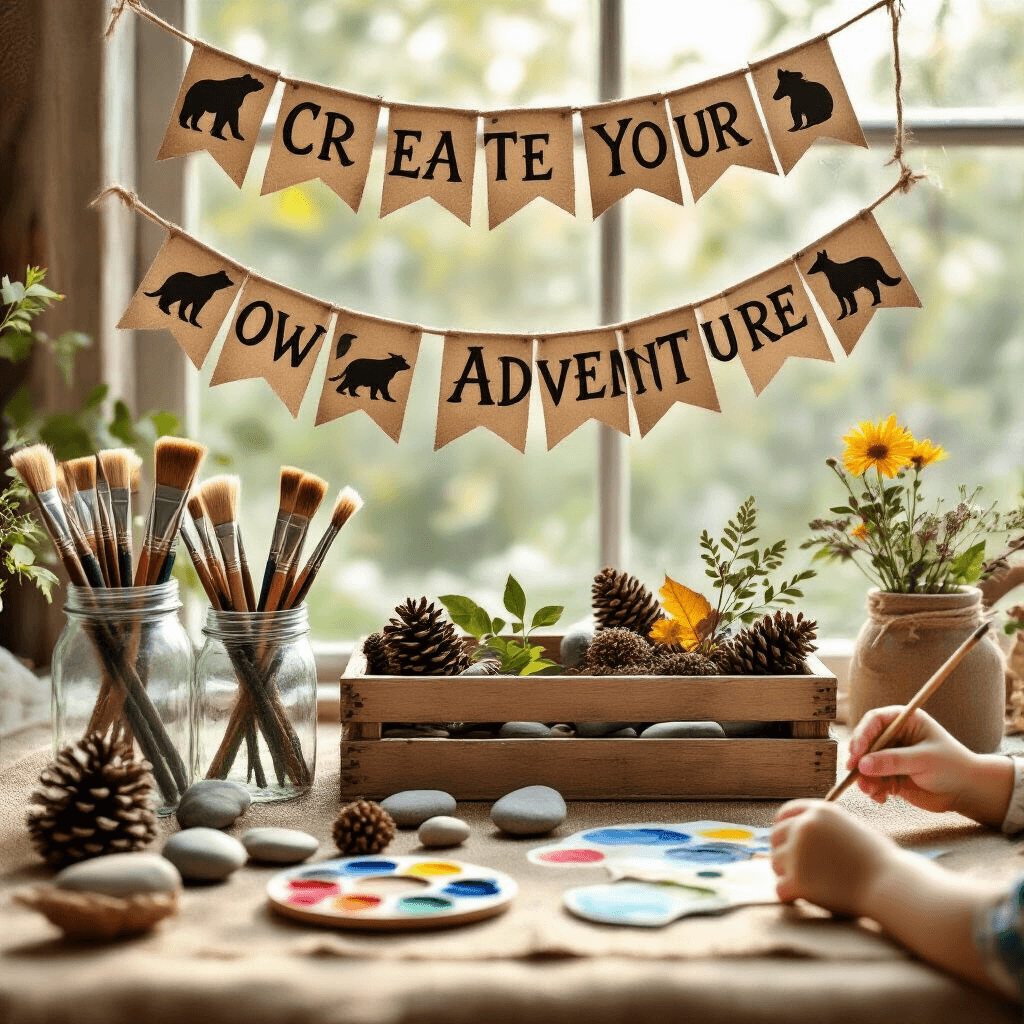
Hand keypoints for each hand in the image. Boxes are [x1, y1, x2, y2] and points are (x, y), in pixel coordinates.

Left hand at [771, 800, 899, 915]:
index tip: (786, 840)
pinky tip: (807, 898)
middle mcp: (804, 826)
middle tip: (800, 867)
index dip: (783, 827)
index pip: (785, 813)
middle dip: (784, 851)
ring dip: (788, 874)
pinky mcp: (798, 879)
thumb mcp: (848, 830)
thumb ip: (820, 830)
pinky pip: (780, 889)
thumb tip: (783, 840)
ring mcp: (799, 852)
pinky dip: (791, 896)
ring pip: (775, 863)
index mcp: (819, 811)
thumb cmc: (877, 861)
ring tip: (812, 883)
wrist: (891, 885)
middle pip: (776, 837)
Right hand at [848, 706, 972, 811]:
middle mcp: (893, 736)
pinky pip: (872, 780)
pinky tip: (882, 797)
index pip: (874, 721)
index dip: (862, 734)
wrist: (966, 791)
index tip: (856, 753)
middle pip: (865, 742)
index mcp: (904, 721)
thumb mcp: (924, 760)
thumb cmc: (952, 766)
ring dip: (864, 778)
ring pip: (865, 763)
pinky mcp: (889, 775)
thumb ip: (893, 761)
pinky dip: (872, 789)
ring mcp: (890, 756)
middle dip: (859, 759)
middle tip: (854, 773)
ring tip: (871, 791)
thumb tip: (862, 764)